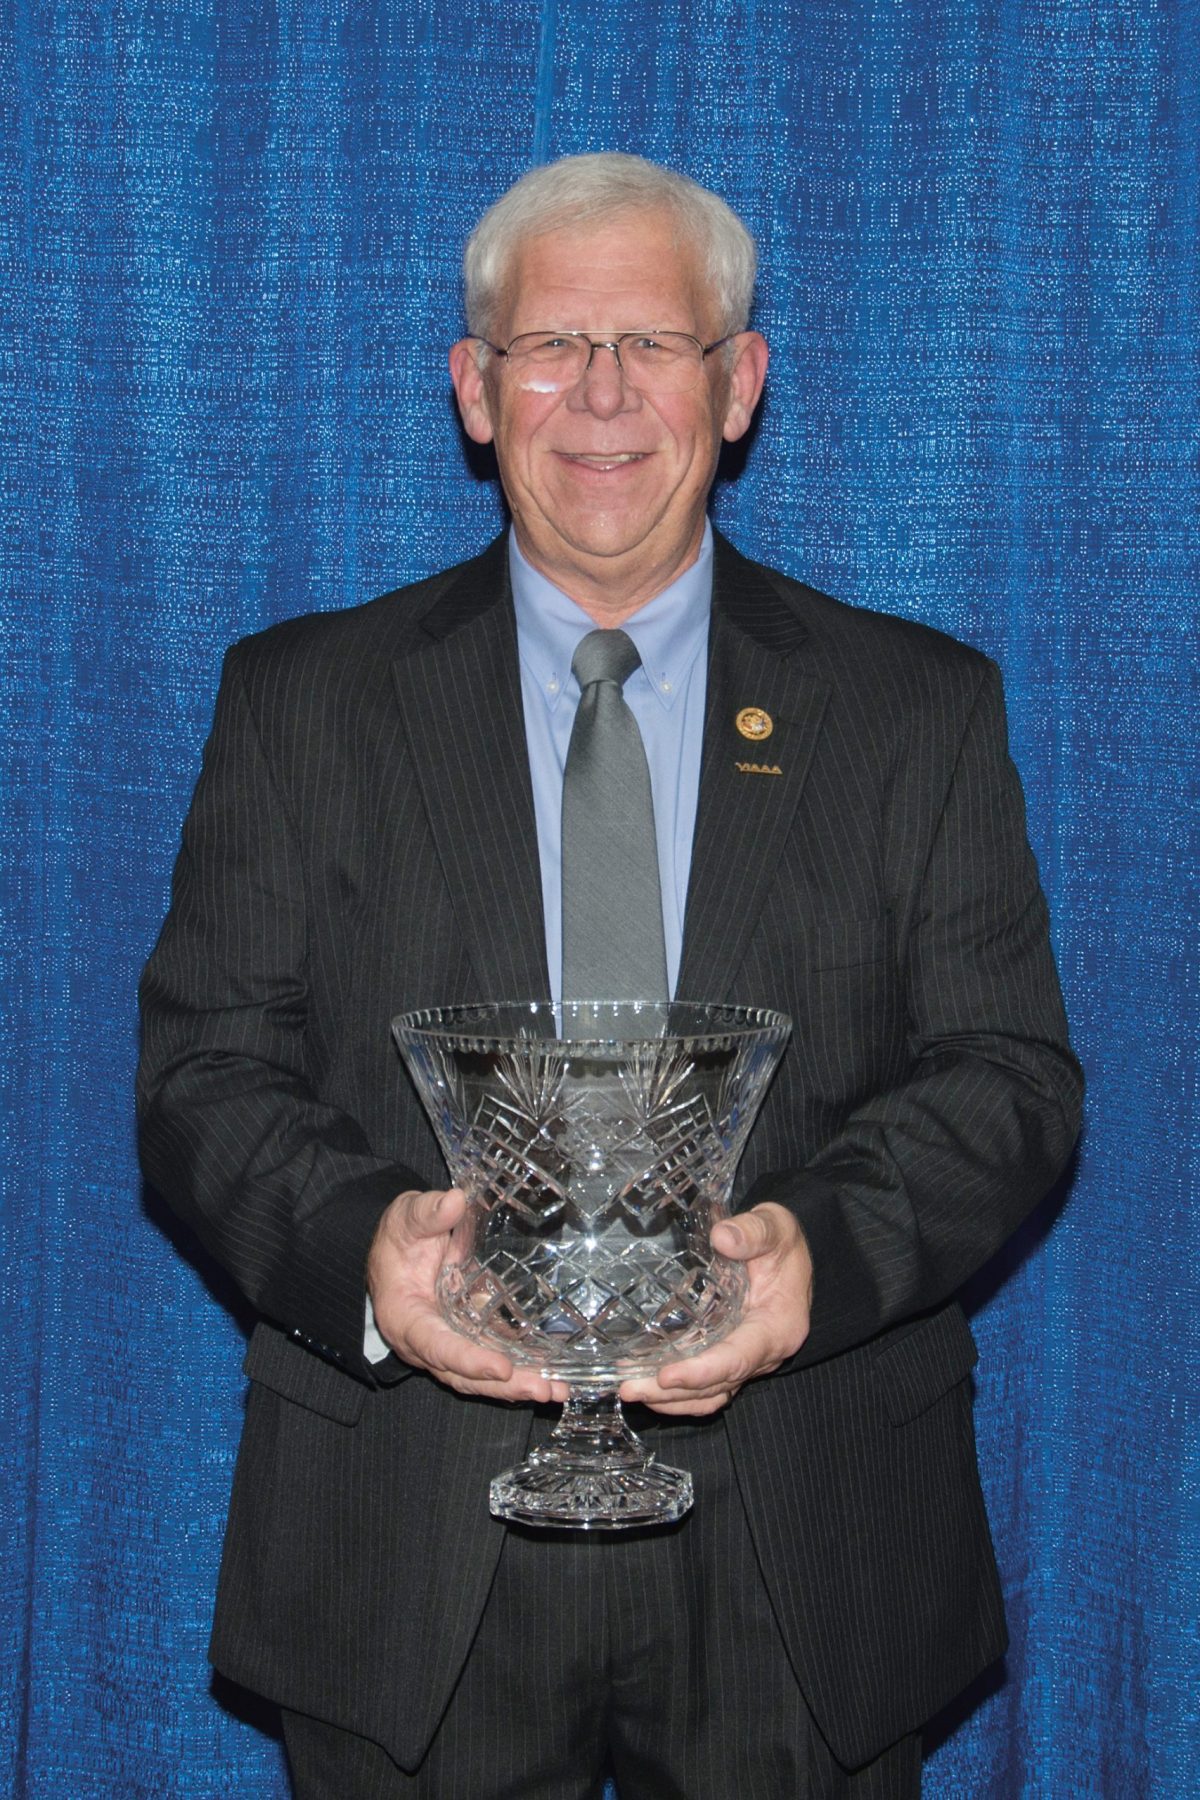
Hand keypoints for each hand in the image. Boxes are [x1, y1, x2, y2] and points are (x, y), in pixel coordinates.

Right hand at [367, 1188, 568, 1404]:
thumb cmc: (398, 1237)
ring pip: (480, 1376)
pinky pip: (493, 1361)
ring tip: (557, 1390)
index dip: (467, 1359)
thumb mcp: (405, 1219)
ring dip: (518, 1386)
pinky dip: (520, 1371)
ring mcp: (449, 1345)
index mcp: (405, 1318)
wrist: (396, 1249)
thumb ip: (427, 1213)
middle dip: (503, 1385)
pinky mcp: (469, 1340)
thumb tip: (455, 1201)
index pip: (435, 1346)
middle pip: (463, 1374)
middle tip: (544, 1389)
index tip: (500, 1366)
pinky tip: (553, 1376)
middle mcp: (425, 1343)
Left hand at [619, 1203, 812, 1416]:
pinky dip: (679, 1395)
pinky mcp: (731, 1359)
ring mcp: (747, 1361)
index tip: (666, 1376)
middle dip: (673, 1392)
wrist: (788, 1257)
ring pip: (710, 1394)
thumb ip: (753, 1231)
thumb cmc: (782, 1243)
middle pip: (718, 1384)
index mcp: (778, 1327)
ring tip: (630, 1389)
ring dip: (670, 1400)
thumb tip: (722, 1238)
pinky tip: (648, 1386)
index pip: (738, 1358)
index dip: (702, 1371)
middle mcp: (764, 1354)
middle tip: (629, 1388)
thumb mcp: (776, 1227)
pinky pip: (707, 1389)